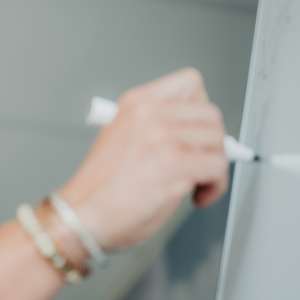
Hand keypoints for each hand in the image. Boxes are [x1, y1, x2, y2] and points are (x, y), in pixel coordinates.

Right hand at [59, 68, 229, 250]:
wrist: (81, 216)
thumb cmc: (99, 189)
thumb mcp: (122, 138)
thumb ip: (157, 128)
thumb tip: (196, 134)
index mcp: (135, 103)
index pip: (190, 84)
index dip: (199, 110)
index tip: (195, 132)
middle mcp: (148, 113)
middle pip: (210, 113)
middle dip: (212, 142)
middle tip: (201, 162)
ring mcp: (161, 136)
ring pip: (218, 141)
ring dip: (214, 166)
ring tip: (197, 183)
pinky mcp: (174, 163)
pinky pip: (218, 167)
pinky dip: (215, 186)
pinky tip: (197, 195)